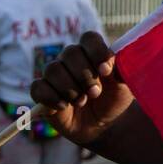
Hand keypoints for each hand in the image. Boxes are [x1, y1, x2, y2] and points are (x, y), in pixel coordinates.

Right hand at [30, 32, 134, 147]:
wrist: (103, 125)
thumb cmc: (114, 99)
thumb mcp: (124, 86)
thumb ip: (120, 72)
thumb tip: (110, 66)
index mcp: (93, 51)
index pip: (89, 38)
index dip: (97, 52)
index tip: (105, 71)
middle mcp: (72, 59)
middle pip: (70, 52)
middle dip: (84, 75)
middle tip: (95, 93)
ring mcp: (56, 75)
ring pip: (52, 69)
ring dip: (69, 88)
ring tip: (82, 101)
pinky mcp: (43, 92)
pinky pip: (37, 87)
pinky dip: (51, 98)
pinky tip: (64, 107)